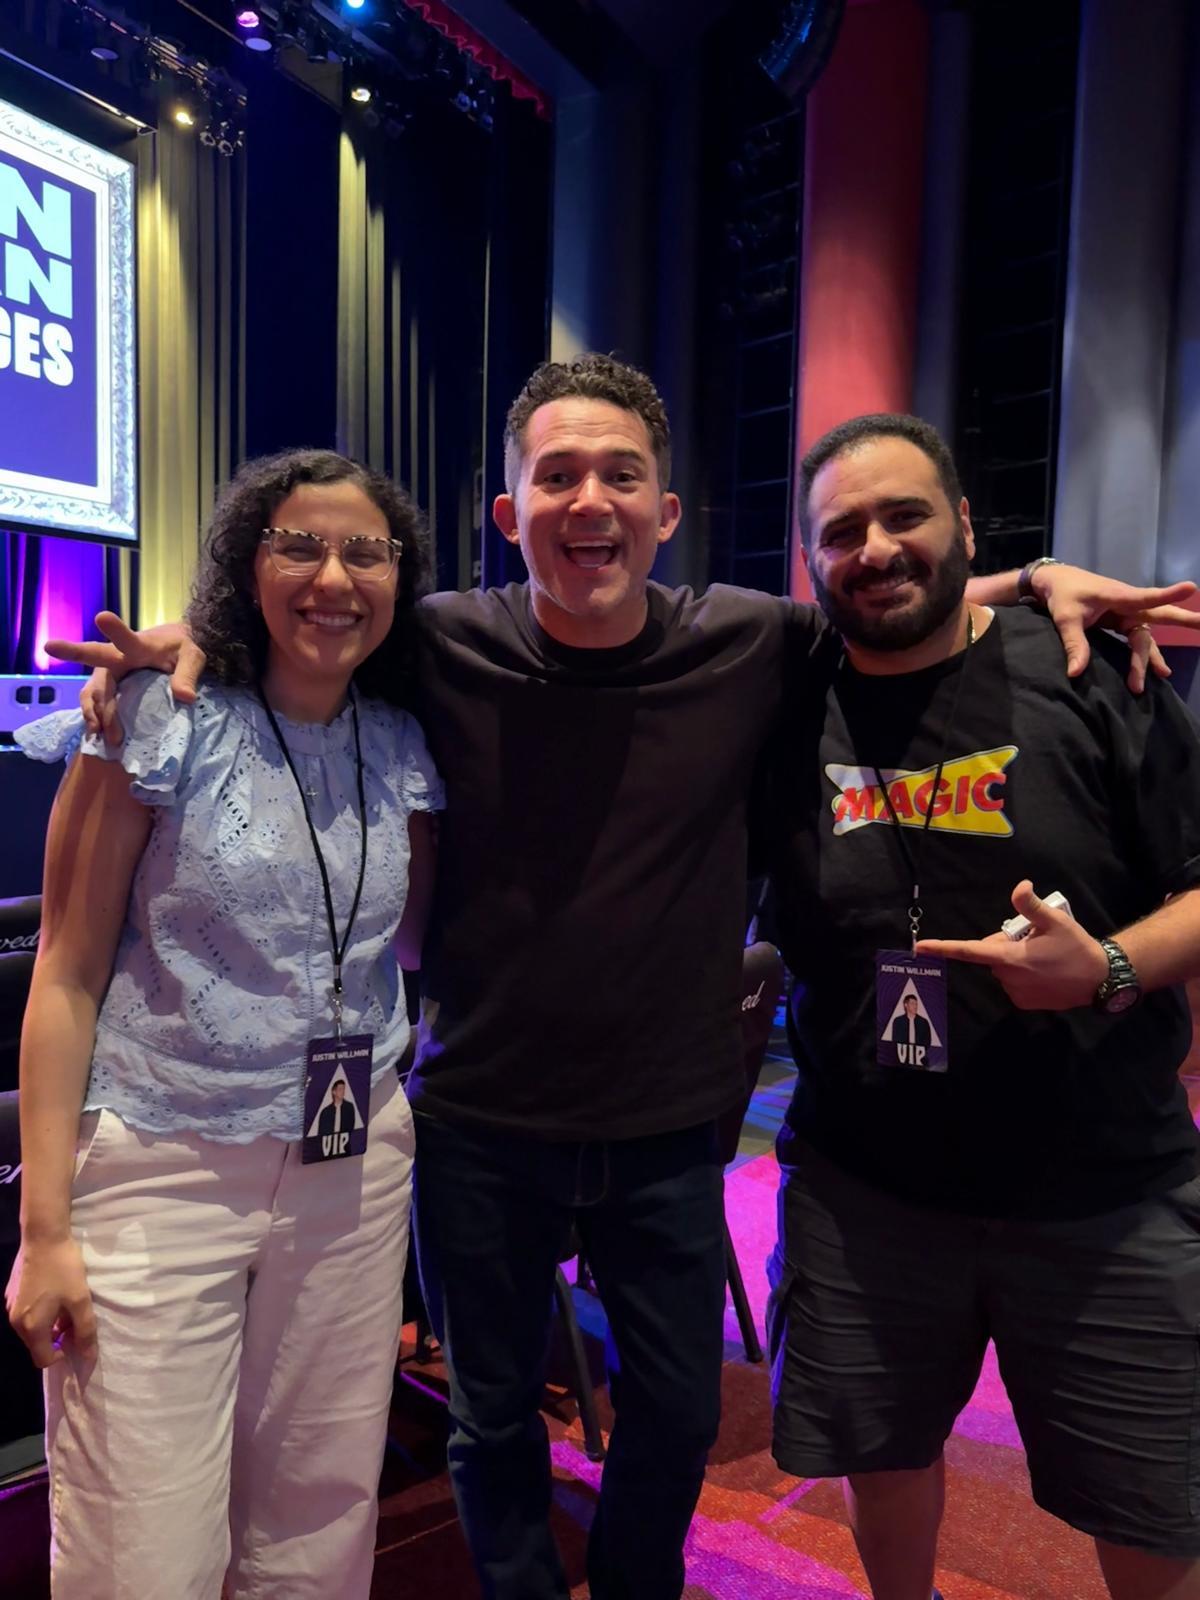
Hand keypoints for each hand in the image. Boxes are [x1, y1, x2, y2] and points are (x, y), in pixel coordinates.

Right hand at [6, 1236, 97, 1369]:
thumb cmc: (63, 1269)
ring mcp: (11, 1306)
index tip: (77, 1338)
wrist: (43, 1235)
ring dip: (50, 1324)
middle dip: (57, 1338)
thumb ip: (85, 1331)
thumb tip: (88, 1358)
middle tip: (75, 1319)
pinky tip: (54, 1293)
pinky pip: (27, 1313)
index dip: (63, 1355)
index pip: (43, 1360)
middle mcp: (15, 1321)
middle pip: (37, 1344)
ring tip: (67, 1304)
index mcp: (31, 1327)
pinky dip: (41, 1312)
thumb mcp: (80, 1300)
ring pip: (32, 1328)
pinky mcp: (12, 1293)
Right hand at [44, 612, 204, 744]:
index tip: (102, 617)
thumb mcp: (192, 657)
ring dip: (94, 709)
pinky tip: (96, 733)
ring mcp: (111, 671)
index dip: (115, 630)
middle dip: (75, 656)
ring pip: (93, 688)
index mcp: (139, 645)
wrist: (176, 646)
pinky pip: (95, 700)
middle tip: (66, 666)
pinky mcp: (110, 685)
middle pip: (95, 660)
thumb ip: (187, 674)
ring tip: (99, 732)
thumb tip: (186, 697)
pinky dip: (94, 716)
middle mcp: (118, 656)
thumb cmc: (182, 648)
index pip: (126, 638)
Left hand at [915, 880, 1107, 1010]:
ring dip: (1016, 960)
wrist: (1100, 979)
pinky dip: (1024, 975)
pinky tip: (1045, 971)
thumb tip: (1020, 886)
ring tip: (1044, 956)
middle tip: (1033, 938)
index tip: (920, 948)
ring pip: (1004, 969)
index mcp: (1010, 958)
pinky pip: (1014, 983)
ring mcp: (1016, 994)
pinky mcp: (1025, 1004)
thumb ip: (1031, 906)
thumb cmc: (1076, 947)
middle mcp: (1008, 979)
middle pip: (992, 955)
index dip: (943, 948)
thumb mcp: (1055, 921)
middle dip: (1005, 945)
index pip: (969, 951)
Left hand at [1032, 565, 1197, 692]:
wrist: (1054, 583)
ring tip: (1163, 674)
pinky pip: (1137, 640)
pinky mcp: (1121, 622)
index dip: (1168, 594)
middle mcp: (1127, 605)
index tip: (1191, 587)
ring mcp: (1126, 614)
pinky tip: (1156, 670)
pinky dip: (1145, 655)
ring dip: (1151, 656)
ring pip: (1145, 636)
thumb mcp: (1065, 618)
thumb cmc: (1063, 594)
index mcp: (1118, 596)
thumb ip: (1074, 643)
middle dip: (1182, 621)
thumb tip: (1076, 673)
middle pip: (1159, 615)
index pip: (1146, 597)